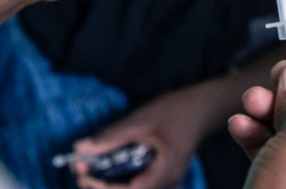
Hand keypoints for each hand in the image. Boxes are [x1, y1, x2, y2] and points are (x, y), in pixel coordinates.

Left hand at [71, 88, 208, 188]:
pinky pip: (142, 183)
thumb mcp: (142, 120)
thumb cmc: (178, 111)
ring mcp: (168, 179)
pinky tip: (113, 165)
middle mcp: (167, 182)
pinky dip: (123, 177)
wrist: (206, 106)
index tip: (82, 173)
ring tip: (92, 167)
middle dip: (101, 185)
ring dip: (110, 182)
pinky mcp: (166, 173)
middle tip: (81, 169)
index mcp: (164, 173)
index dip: (101, 187)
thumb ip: (112, 137)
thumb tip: (80, 148)